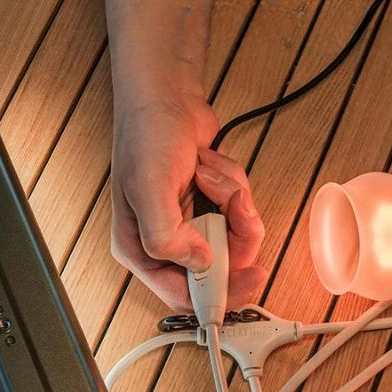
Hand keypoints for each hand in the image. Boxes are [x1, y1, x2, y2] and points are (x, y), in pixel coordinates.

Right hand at [111, 92, 266, 310]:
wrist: (166, 96)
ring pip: (235, 241)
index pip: (184, 296)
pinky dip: (234, 189)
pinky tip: (211, 167)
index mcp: (143, 251)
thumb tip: (199, 263)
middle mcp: (167, 244)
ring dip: (233, 204)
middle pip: (219, 269)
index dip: (218, 294)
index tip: (248, 278)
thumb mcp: (150, 187)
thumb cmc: (147, 135)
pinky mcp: (211, 210)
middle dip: (232, 233)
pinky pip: (240, 216)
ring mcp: (191, 227)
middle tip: (232, 203)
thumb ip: (167, 235)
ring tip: (210, 174)